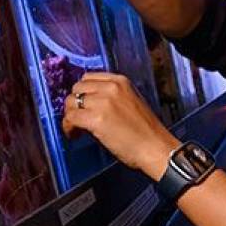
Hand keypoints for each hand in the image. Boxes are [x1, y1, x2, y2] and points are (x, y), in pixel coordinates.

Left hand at [62, 73, 178, 178]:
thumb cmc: (146, 132)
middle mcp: (111, 88)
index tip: (82, 104)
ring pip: (71, 102)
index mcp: (120, 81)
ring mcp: (102, 102)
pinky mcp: (96, 119)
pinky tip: (75, 135)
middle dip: (74, 104)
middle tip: (78, 119)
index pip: (88, 78)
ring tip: (76, 129)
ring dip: (70, 116)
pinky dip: (69, 127)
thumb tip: (89, 105)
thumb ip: (111, 98)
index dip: (82, 93)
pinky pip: (71, 118)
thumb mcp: (131, 102)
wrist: (156, 148)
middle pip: (77, 88)